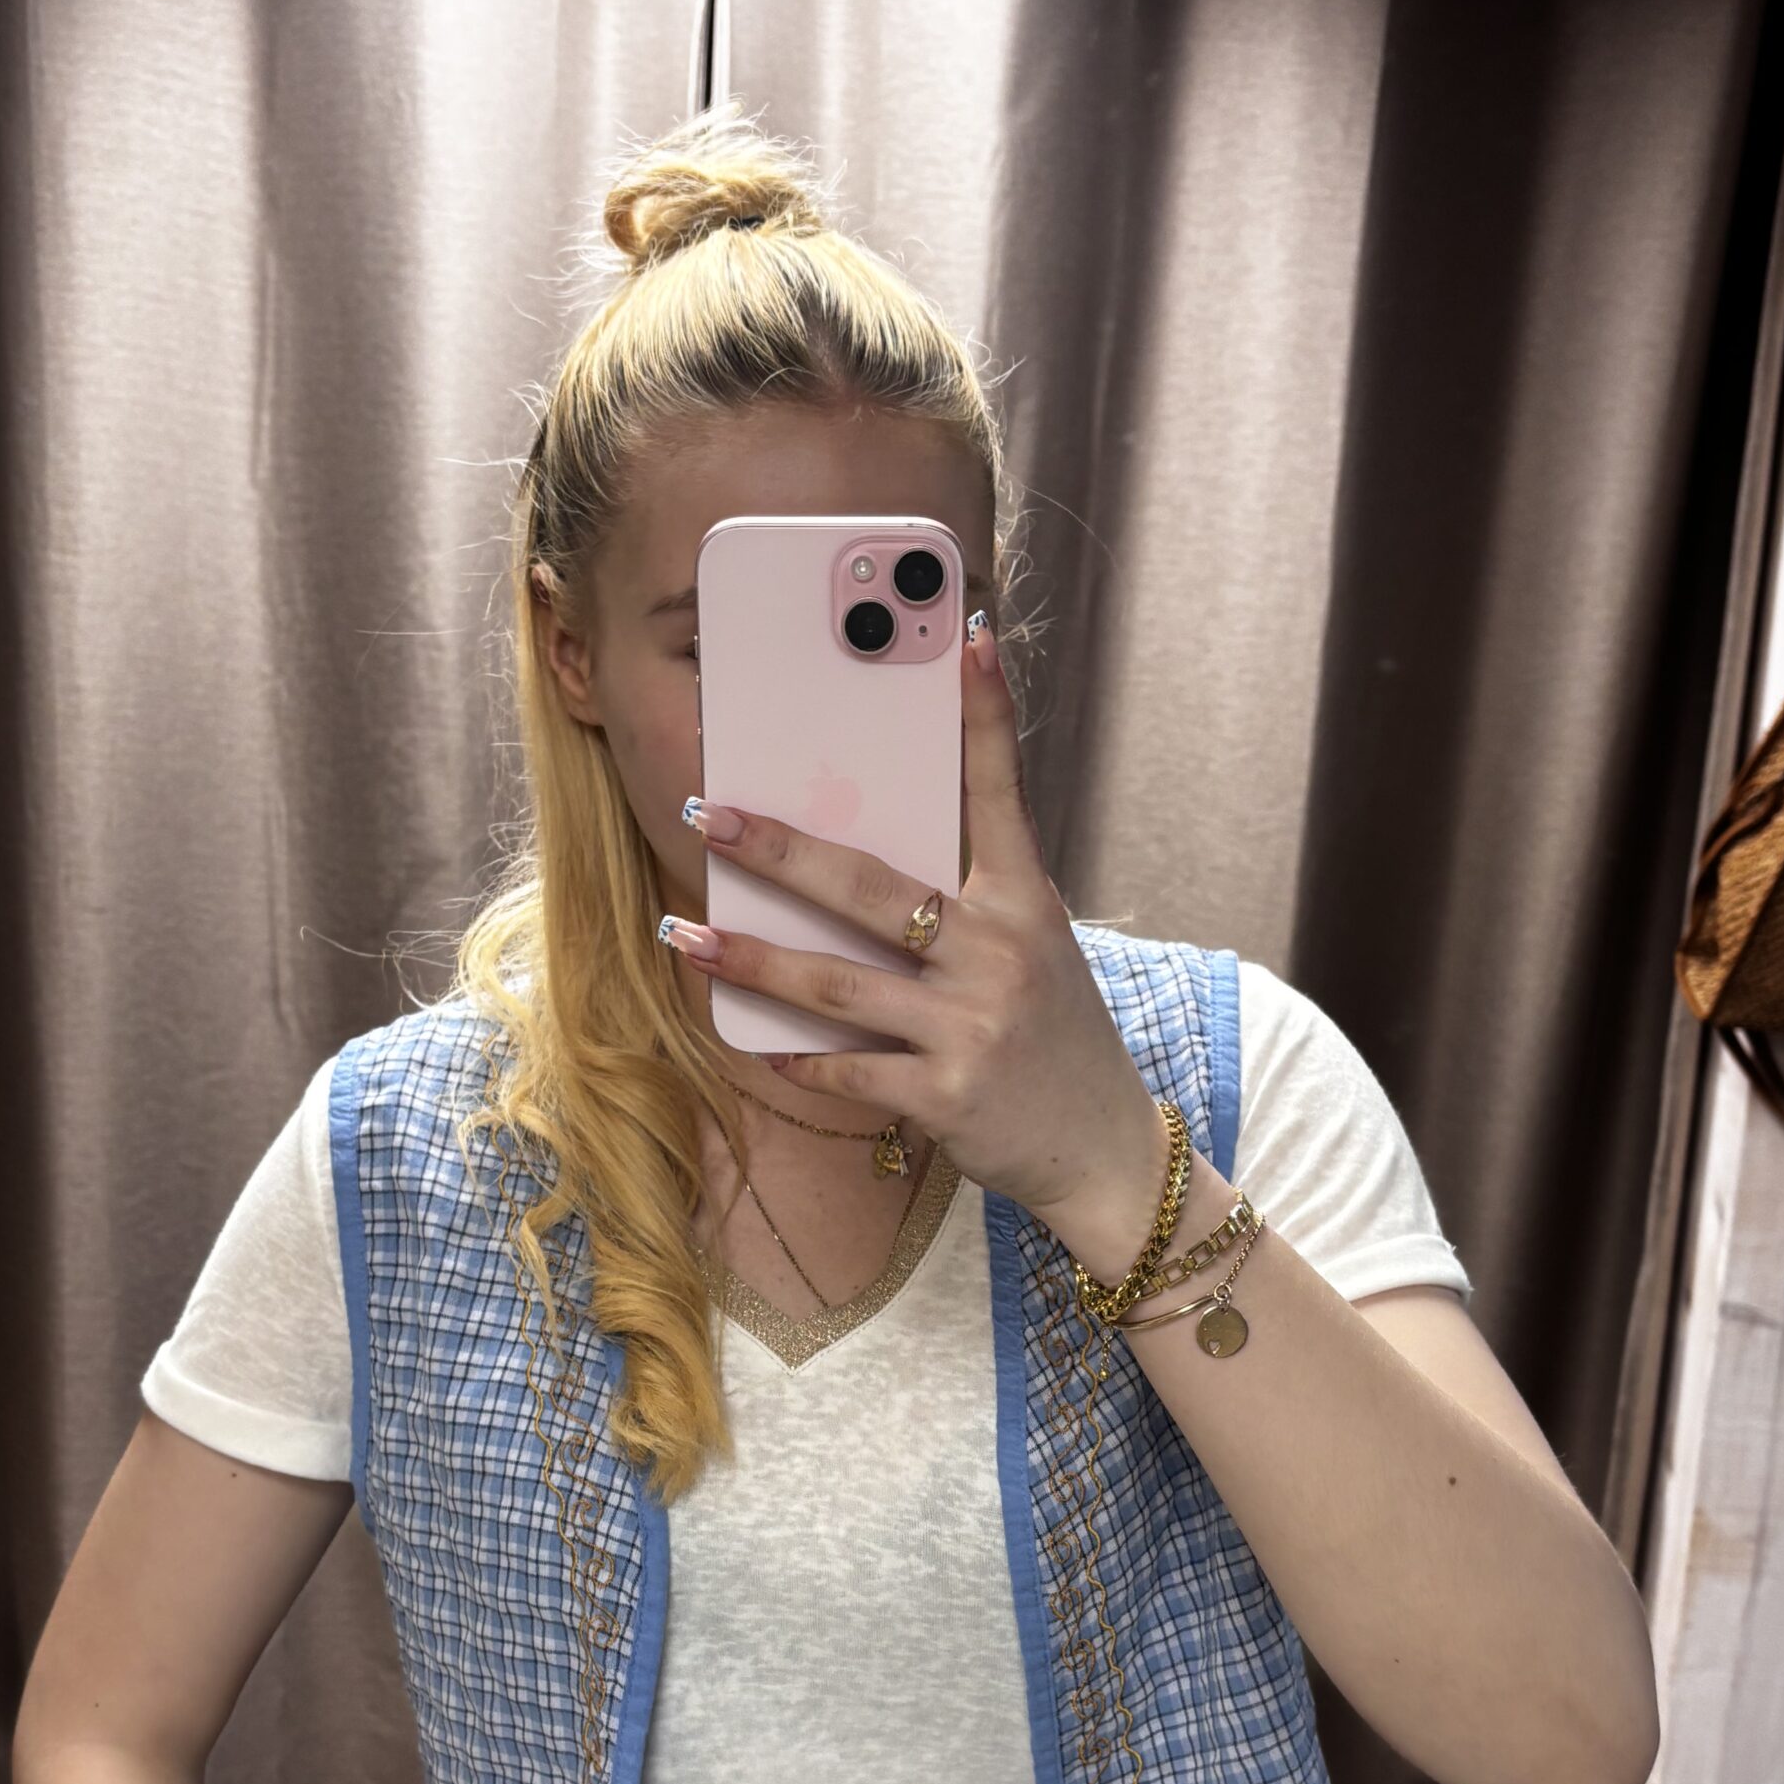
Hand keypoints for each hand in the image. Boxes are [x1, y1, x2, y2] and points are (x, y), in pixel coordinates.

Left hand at [661, 616, 1164, 1235]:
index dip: (985, 714)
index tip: (965, 638)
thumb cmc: (1052, 1035)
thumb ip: (967, 901)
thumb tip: (869, 852)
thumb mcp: (1034, 949)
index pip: (1000, 791)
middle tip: (710, 815)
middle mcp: (999, 953)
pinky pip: (848, 1070)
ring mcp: (971, 1024)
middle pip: (868, 887)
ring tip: (684, 935)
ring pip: (835, 984)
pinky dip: (797, 1057)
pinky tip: (756, 1041)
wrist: (1099, 1145)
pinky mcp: (947, 1092)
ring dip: (750, 959)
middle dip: (779, 849)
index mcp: (1025, 902)